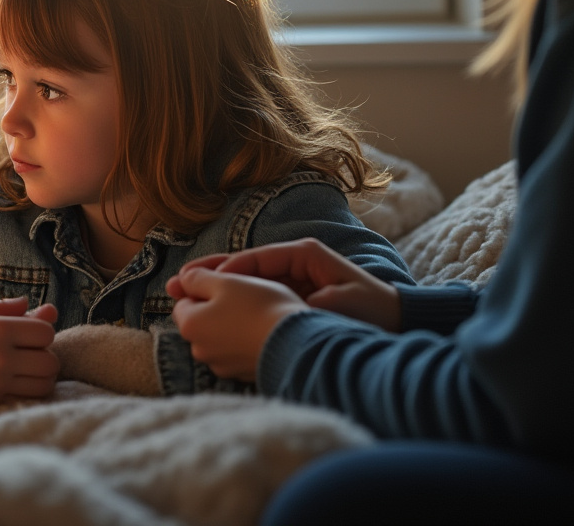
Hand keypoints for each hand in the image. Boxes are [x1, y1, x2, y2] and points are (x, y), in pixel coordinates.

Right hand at [0, 297, 59, 411]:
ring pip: (43, 385)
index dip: (41, 330)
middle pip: (50, 362)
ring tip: (22, 369)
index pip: (46, 333)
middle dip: (44, 355)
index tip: (26, 331)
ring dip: (39, 376)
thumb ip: (2, 308)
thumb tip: (36, 307)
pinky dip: (22, 390)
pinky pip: (22, 398)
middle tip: (27, 352)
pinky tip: (6, 381)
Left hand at [169, 267, 306, 381]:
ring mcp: (222, 366)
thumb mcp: (226, 281)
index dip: (204, 289)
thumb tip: (182, 279)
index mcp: (190, 325)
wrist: (298, 344)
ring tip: (257, 314)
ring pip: (220, 337)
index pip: (184, 301)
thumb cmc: (261, 307)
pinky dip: (246, 342)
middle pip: (201, 321)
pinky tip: (263, 332)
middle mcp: (200, 350)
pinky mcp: (242, 374)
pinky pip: (238, 352)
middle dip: (217, 308)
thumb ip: (197, 277)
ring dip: (232, 325)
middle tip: (244, 297)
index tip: (226, 284)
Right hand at [171, 239, 400, 331]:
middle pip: (243, 265)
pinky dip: (231, 302)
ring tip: (183, 293)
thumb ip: (308, 296)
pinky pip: (254, 297)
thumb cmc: (373, 308)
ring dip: (214, 288)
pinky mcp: (290, 296)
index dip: (229, 270)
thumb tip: (276, 298)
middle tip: (177, 282)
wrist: (396, 319)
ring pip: (244, 280)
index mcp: (304, 254)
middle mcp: (293, 261)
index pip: (257, 258)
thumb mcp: (342, 298)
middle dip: (209, 274)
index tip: (202, 282)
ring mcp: (290, 278)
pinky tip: (210, 312)